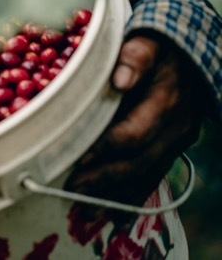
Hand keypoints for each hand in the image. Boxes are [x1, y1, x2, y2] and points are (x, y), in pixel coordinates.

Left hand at [65, 30, 204, 205]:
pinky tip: (115, 215)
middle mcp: (175, 129)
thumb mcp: (147, 44)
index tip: (77, 159)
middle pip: (138, 162)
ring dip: (116, 196)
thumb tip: (120, 78)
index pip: (133, 134)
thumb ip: (134, 58)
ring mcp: (176, 143)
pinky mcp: (171, 150)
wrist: (189, 58)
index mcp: (165, 103)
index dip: (104, 149)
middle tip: (70, 189)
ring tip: (86, 211)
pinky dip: (133, 197)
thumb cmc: (157, 49)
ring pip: (146, 176)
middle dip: (104, 179)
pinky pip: (154, 177)